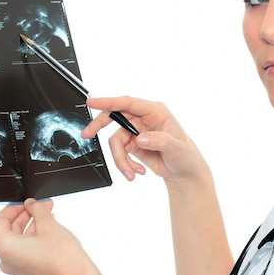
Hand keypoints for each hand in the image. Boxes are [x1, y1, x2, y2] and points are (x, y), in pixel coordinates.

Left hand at [0, 199, 95, 274]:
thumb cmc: (63, 257)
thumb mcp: (48, 224)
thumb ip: (36, 209)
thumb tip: (31, 203)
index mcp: (4, 248)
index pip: (1, 220)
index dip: (15, 207)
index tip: (28, 203)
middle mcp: (6, 261)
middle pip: (10, 230)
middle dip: (27, 215)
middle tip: (42, 206)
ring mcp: (17, 269)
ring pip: (19, 240)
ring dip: (33, 226)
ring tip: (50, 217)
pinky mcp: (28, 273)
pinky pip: (26, 251)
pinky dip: (35, 239)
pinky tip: (49, 232)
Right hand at [83, 96, 209, 183]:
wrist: (184, 173)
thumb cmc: (186, 156)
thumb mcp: (176, 148)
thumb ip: (159, 141)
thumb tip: (141, 138)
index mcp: (155, 112)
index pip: (128, 103)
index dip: (109, 101)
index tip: (92, 103)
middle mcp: (143, 120)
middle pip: (114, 117)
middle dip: (99, 126)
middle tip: (87, 134)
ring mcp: (137, 132)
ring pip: (116, 142)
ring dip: (120, 160)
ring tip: (131, 173)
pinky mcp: (133, 146)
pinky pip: (120, 153)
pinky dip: (125, 165)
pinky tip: (137, 172)